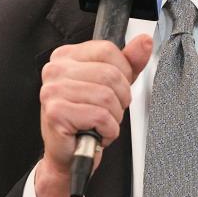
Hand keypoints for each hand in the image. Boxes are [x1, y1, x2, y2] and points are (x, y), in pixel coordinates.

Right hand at [34, 35, 152, 196]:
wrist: (68, 154)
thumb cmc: (86, 119)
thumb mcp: (113, 85)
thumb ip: (129, 62)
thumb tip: (144, 42)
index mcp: (66, 56)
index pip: (108, 50)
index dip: (123, 73)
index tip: (115, 89)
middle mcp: (55, 70)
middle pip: (110, 74)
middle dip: (120, 99)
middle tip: (108, 112)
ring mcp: (52, 90)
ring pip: (106, 96)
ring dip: (113, 117)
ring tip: (101, 123)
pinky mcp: (56, 112)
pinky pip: (100, 116)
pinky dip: (107, 130)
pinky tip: (96, 133)